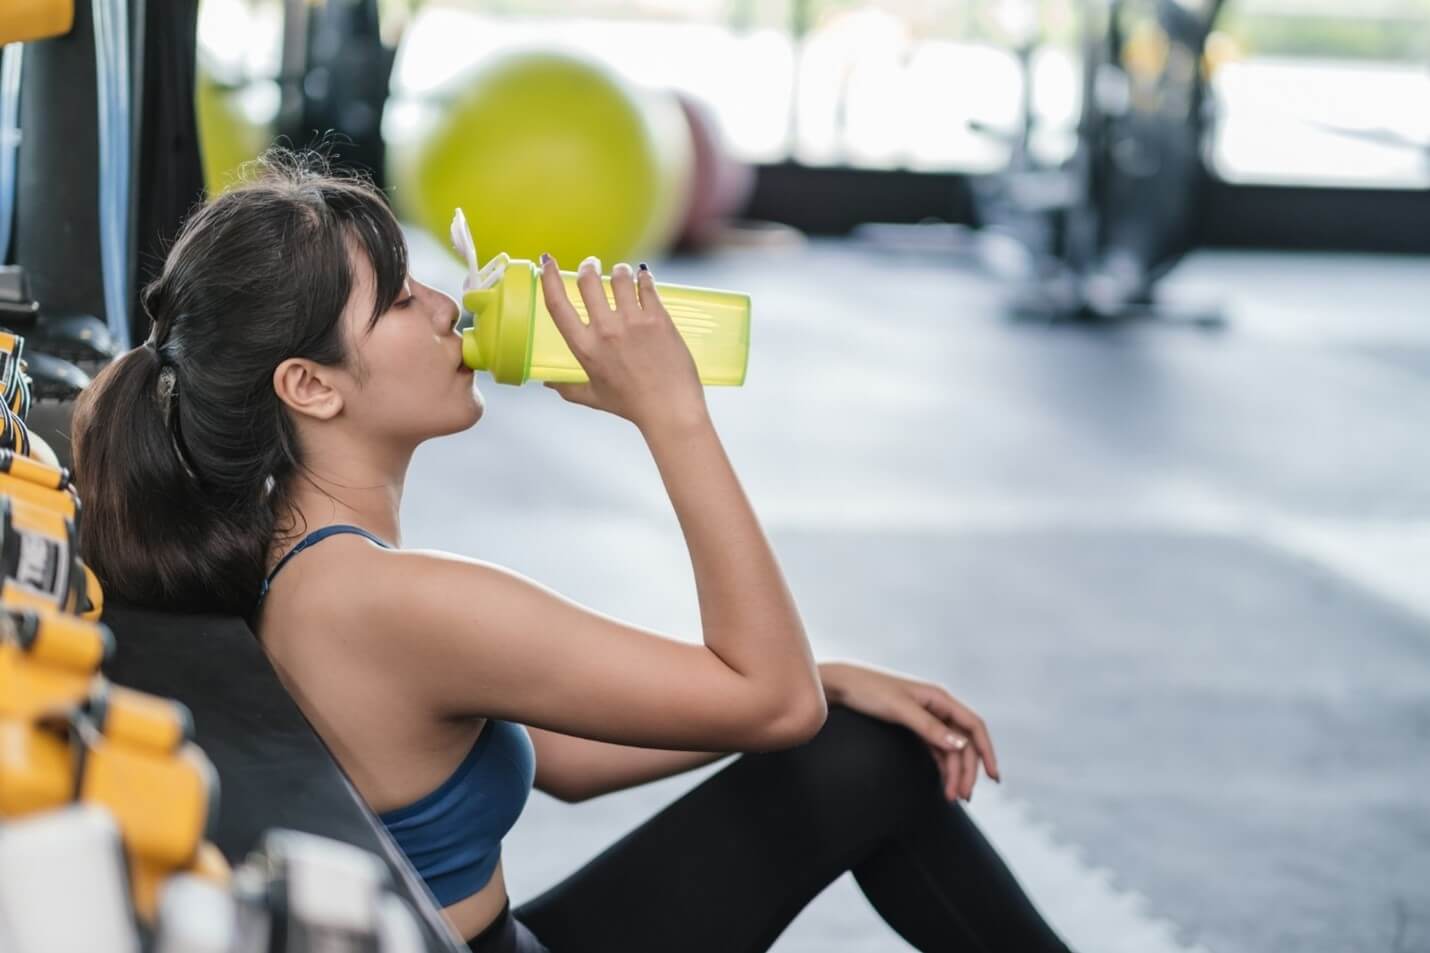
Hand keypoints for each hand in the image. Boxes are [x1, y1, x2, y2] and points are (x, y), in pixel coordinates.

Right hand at [538, 254, 707, 431]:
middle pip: (588, 282)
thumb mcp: (593, 398)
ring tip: (621, 272)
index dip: (549, 279)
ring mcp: (633, 322)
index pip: (557, 305)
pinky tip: (643, 277)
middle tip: (591, 264)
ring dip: (619, 271)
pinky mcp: (658, 318)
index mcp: (585, 348)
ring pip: (619, 278)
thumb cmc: (631, 405)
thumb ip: (567, 388)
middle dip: (588, 267)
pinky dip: (643, 278)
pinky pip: (646, 286)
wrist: (670, 409)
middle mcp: (606, 330)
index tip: (547, 263)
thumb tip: (548, 383)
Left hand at [819, 660, 999, 802]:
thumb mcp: (900, 709)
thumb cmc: (870, 692)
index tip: (994, 777)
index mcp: (939, 699)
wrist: (841, 687)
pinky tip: (944, 784)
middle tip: (963, 797)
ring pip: (951, 750)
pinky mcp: (915, 728)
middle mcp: (938, 708)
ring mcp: (927, 719)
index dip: (987, 751)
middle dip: (967, 771)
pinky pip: (937, 751)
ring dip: (955, 774)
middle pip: (964, 743)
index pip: (974, 726)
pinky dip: (943, 768)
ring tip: (952, 798)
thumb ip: (930, 727)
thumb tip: (961, 745)